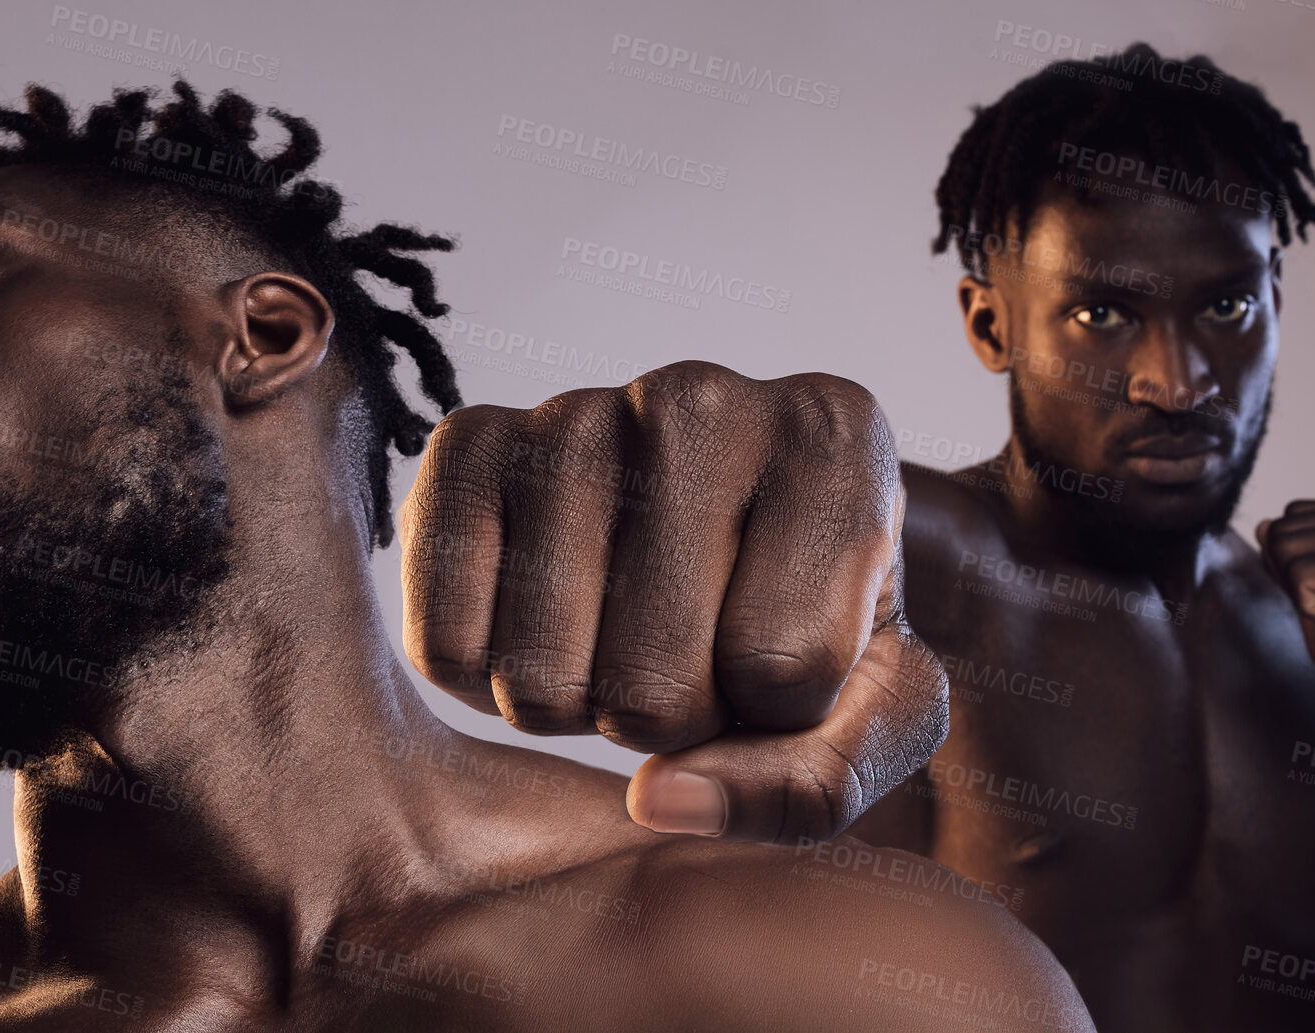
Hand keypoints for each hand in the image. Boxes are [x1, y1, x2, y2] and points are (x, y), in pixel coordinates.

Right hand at [397, 360, 947, 843]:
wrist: (705, 522)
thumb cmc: (810, 616)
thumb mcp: (872, 711)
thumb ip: (810, 786)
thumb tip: (656, 797)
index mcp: (836, 437)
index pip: (787, 670)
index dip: (779, 713)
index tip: (782, 650)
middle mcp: (702, 397)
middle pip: (654, 685)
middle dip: (672, 720)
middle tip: (690, 654)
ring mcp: (573, 410)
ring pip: (541, 679)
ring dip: (579, 704)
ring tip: (620, 635)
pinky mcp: (465, 443)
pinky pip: (442, 644)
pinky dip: (484, 678)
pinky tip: (541, 621)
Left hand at [1255, 500, 1314, 718]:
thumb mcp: (1309, 586)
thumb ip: (1288, 553)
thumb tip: (1262, 523)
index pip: (1293, 513)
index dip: (1295, 561)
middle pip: (1283, 527)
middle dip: (1293, 575)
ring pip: (1284, 546)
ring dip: (1300, 590)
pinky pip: (1298, 574)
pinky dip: (1308, 605)